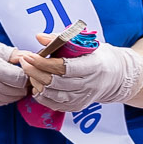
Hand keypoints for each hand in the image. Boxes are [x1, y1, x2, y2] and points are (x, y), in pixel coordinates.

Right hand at [0, 37, 30, 110]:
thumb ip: (7, 52)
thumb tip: (26, 56)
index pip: (23, 79)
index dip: (26, 72)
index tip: (22, 65)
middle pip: (20, 91)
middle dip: (22, 82)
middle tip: (16, 71)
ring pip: (12, 98)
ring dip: (14, 89)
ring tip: (5, 77)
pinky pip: (1, 103)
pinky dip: (3, 95)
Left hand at [19, 40, 142, 110]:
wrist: (118, 76)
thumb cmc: (98, 56)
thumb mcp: (86, 43)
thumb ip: (62, 39)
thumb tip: (39, 37)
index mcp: (94, 66)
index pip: (64, 67)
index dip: (44, 62)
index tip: (29, 55)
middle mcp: (90, 85)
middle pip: (56, 82)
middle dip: (35, 72)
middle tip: (23, 62)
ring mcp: (84, 98)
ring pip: (54, 95)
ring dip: (36, 83)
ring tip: (28, 72)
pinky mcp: (79, 106)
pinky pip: (56, 105)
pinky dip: (42, 96)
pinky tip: (35, 85)